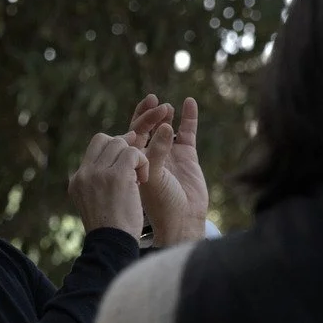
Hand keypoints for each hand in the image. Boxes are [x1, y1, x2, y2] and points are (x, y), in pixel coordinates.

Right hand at [67, 133, 147, 237]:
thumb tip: (117, 162)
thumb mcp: (96, 204)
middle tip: (136, 166)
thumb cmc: (112, 230)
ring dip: (135, 157)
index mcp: (77, 180)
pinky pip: (133, 153)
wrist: (112, 245)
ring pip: (120, 144)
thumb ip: (99, 183)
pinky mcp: (117, 175)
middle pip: (106, 140)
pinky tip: (143, 180)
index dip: (113, 147)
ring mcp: (98, 173)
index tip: (127, 158)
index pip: (94, 147)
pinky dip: (143, 162)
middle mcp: (85, 173)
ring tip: (139, 178)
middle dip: (125, 148)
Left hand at [128, 94, 207, 244]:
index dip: (138, 121)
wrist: (183, 220)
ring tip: (167, 107)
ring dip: (164, 115)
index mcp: (135, 160)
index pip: (133, 134)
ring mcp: (168, 153)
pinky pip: (187, 131)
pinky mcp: (187, 155)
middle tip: (155, 102)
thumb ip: (157, 152)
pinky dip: (188, 117)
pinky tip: (189, 102)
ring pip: (165, 127)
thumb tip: (166, 126)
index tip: (146, 110)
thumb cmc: (161, 203)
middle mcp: (150, 155)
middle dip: (150, 114)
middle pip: (147, 127)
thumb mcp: (154, 177)